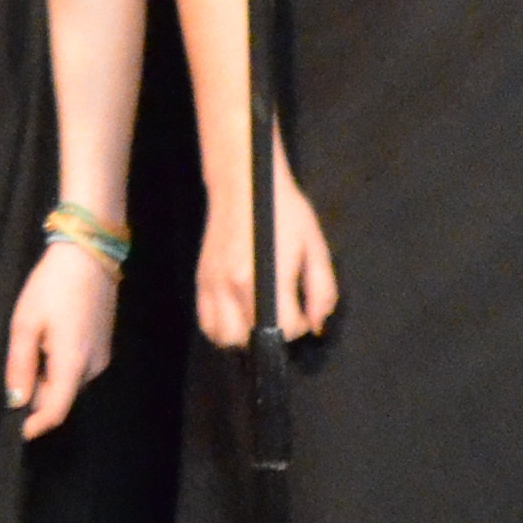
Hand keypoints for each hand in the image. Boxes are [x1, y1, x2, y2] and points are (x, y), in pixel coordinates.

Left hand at [5, 237, 119, 437]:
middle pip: (63, 396)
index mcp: (73, 363)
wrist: (89, 253)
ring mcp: (103, 355)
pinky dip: (61, 366)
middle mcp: (94, 366)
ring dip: (50, 379)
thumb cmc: (51, 286)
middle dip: (40, 397)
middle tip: (19, 374)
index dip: (38, 425)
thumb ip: (21, 365)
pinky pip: (80, 368)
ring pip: (71, 382)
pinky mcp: (105, 344)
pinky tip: (48, 342)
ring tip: (32, 350)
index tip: (20, 431)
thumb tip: (17, 402)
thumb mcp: (25, 324)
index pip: (57, 410)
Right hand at [195, 143, 337, 349]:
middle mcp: (233, 286)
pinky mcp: (201, 279)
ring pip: (222, 337)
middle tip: (281, 314)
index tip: (303, 310)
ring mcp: (213, 284)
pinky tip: (235, 314)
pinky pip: (204, 322)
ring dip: (242, 336)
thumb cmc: (283, 210)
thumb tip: (317, 324)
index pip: (286, 327)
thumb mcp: (314, 245)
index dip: (302, 324)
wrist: (243, 183)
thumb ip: (322, 290)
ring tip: (257, 318)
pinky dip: (219, 328)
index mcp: (266, 279)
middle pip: (250, 340)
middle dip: (271, 334)